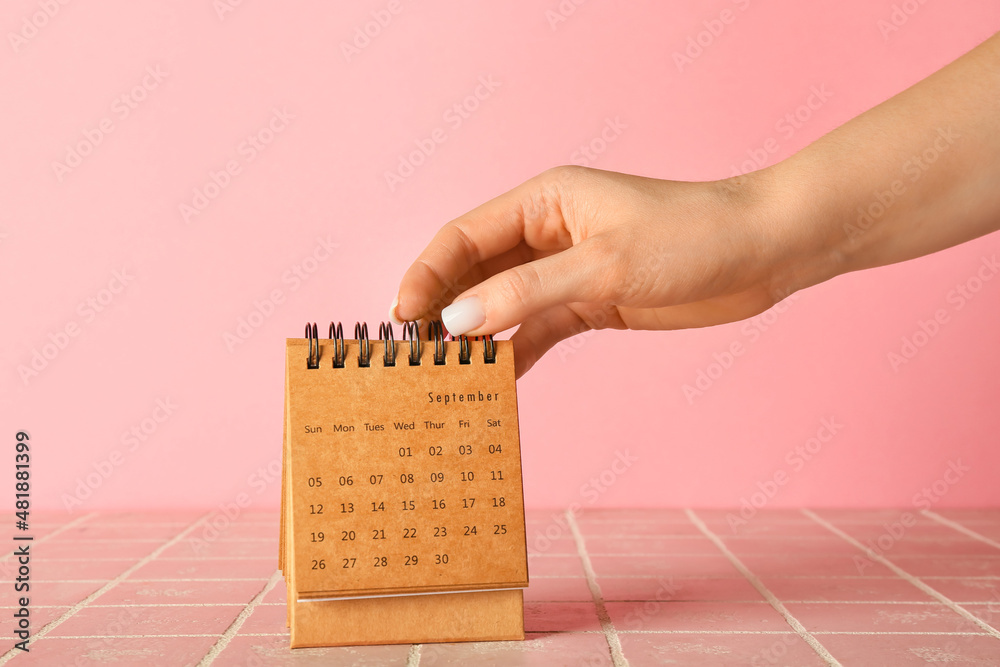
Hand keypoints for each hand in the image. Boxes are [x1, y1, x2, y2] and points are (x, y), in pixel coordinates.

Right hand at [390, 166, 807, 376]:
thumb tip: (456, 321)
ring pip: (501, 304)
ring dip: (474, 337)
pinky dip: (512, 353)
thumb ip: (527, 292)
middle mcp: (546, 233)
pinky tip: (494, 382)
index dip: (426, 275)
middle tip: (413, 356)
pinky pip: (535, 329)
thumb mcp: (603, 265)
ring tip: (444, 376)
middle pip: (474, 272)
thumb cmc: (690, 239)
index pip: (463, 237)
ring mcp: (566, 270)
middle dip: (443, 310)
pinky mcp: (589, 303)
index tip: (399, 319)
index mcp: (542, 202)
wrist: (762, 254)